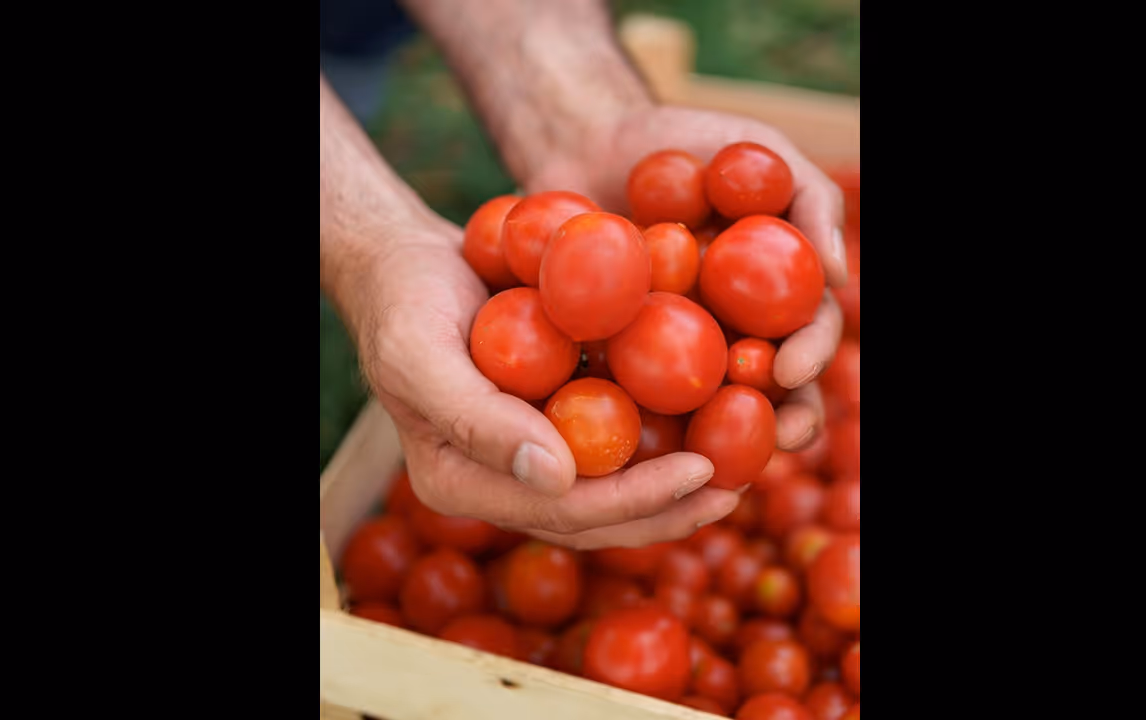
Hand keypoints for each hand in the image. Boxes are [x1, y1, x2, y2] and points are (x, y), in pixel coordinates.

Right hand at [343, 218, 740, 548]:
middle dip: (670, 507)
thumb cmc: (403, 302)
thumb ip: (479, 420)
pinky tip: (714, 416)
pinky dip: (663, 432)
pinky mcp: (555, 418)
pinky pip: (615, 437)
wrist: (406, 261)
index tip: (700, 470)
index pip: (561, 511)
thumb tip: (560, 479)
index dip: (634, 499)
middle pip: (597, 515)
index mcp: (464, 485)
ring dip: (676, 484)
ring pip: (613, 486)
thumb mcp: (422, 355)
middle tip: (736, 485)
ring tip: (743, 467)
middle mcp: (503, 481)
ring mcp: (532, 452)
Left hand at [527, 105, 848, 450]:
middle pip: (768, 392)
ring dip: (713, 442)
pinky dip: (631, 425)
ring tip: (708, 463)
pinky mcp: (614, 361)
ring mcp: (672, 354)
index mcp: (774, 296)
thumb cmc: (684, 140)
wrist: (588, 140)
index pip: (806, 336)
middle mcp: (733, 334)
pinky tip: (623, 447)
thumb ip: (809, 199)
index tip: (792, 368)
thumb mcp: (756, 148)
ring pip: (702, 412)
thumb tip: (842, 276)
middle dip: (779, 422)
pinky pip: (624, 399)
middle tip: (771, 437)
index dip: (809, 358)